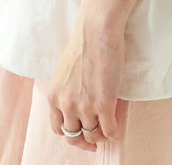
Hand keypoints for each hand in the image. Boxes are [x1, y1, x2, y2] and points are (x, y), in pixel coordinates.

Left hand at [46, 0, 136, 151]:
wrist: (97, 31)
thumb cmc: (84, 44)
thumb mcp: (65, 71)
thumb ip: (67, 90)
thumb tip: (78, 101)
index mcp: (54, 95)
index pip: (57, 128)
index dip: (71, 134)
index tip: (80, 134)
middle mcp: (66, 104)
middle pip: (73, 135)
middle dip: (85, 141)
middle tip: (94, 140)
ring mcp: (85, 107)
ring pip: (93, 135)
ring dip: (101, 134)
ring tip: (108, 129)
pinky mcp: (104, 105)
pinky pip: (110, 131)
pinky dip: (114, 133)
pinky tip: (117, 128)